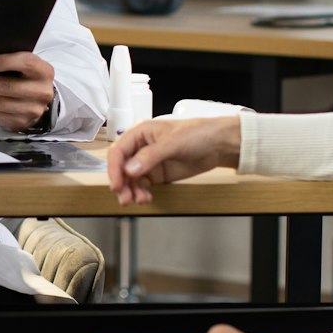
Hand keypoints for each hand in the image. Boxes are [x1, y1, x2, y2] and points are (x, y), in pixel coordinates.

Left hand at [0, 50, 54, 132]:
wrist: (38, 99)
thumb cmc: (26, 77)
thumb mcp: (25, 65)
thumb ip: (10, 61)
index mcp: (42, 71)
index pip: (26, 63)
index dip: (5, 62)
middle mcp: (39, 91)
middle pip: (6, 87)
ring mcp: (30, 110)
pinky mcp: (19, 122)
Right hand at [106, 115, 241, 204]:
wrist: (218, 145)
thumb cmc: (197, 134)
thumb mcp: (172, 143)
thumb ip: (149, 156)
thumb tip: (129, 170)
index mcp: (140, 133)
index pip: (118, 151)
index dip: (114, 169)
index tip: (117, 185)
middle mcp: (140, 147)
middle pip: (121, 167)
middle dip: (122, 183)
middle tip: (125, 198)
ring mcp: (148, 161)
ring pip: (130, 179)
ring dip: (131, 191)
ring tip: (140, 200)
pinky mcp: (157, 173)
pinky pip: (142, 185)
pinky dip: (141, 193)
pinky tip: (146, 198)